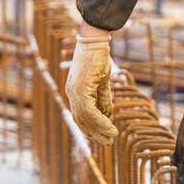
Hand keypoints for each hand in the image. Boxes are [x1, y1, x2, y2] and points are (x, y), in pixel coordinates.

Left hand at [64, 29, 118, 144]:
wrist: (94, 41)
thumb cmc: (98, 57)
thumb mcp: (102, 80)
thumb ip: (103, 97)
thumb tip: (108, 114)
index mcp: (75, 91)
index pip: (80, 115)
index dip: (90, 128)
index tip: (102, 136)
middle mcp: (72, 93)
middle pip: (81, 120)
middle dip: (94, 133)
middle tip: (107, 142)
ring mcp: (75, 92)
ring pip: (86, 118)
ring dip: (99, 130)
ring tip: (112, 137)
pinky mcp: (81, 89)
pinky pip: (90, 111)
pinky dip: (100, 121)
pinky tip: (110, 127)